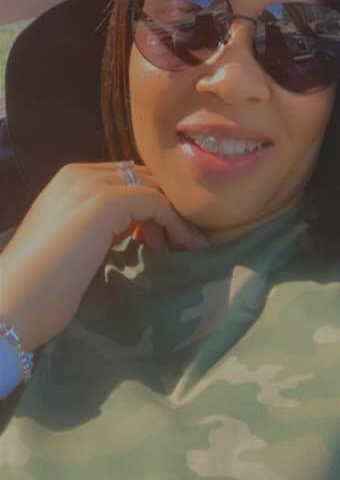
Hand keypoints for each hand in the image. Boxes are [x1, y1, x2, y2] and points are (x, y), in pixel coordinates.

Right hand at [0, 162, 208, 353]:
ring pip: (151, 188)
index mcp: (68, 180)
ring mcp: (91, 185)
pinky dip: (174, 222)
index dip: (149, 203)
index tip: (162, 238)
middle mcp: (79, 174)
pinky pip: (155, 202)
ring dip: (173, 215)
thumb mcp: (74, 242)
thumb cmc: (39, 286)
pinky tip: (181, 246)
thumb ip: (99, 225)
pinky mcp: (105, 202)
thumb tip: (135, 226)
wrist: (12, 305)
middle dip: (165, 206)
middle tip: (178, 242)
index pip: (125, 178)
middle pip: (142, 178)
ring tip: (183, 247)